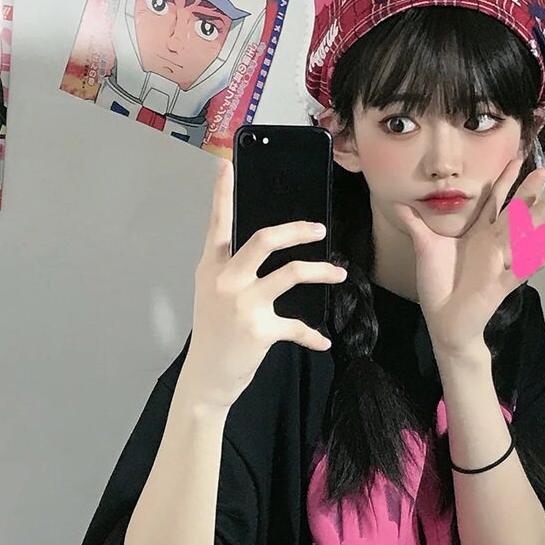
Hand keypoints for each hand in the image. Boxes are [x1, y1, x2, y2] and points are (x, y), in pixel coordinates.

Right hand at [185, 158, 347, 408]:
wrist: (206, 379)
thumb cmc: (213, 336)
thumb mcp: (213, 296)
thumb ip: (231, 271)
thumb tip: (261, 251)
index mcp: (212, 268)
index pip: (218, 224)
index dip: (223, 194)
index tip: (227, 165)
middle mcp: (226, 280)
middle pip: (264, 239)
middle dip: (296, 229)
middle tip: (318, 228)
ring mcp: (243, 304)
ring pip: (291, 273)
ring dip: (321, 272)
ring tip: (338, 274)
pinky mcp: (260, 330)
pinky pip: (297, 327)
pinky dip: (312, 336)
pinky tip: (322, 342)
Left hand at [392, 158, 544, 354]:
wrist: (443, 320)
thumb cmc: (438, 284)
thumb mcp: (425, 248)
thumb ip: (415, 224)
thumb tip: (399, 203)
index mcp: (477, 234)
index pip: (493, 201)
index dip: (504, 181)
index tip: (516, 158)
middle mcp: (491, 245)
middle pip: (513, 212)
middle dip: (528, 192)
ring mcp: (498, 264)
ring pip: (522, 236)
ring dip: (540, 218)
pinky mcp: (497, 286)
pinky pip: (519, 272)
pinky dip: (534, 263)